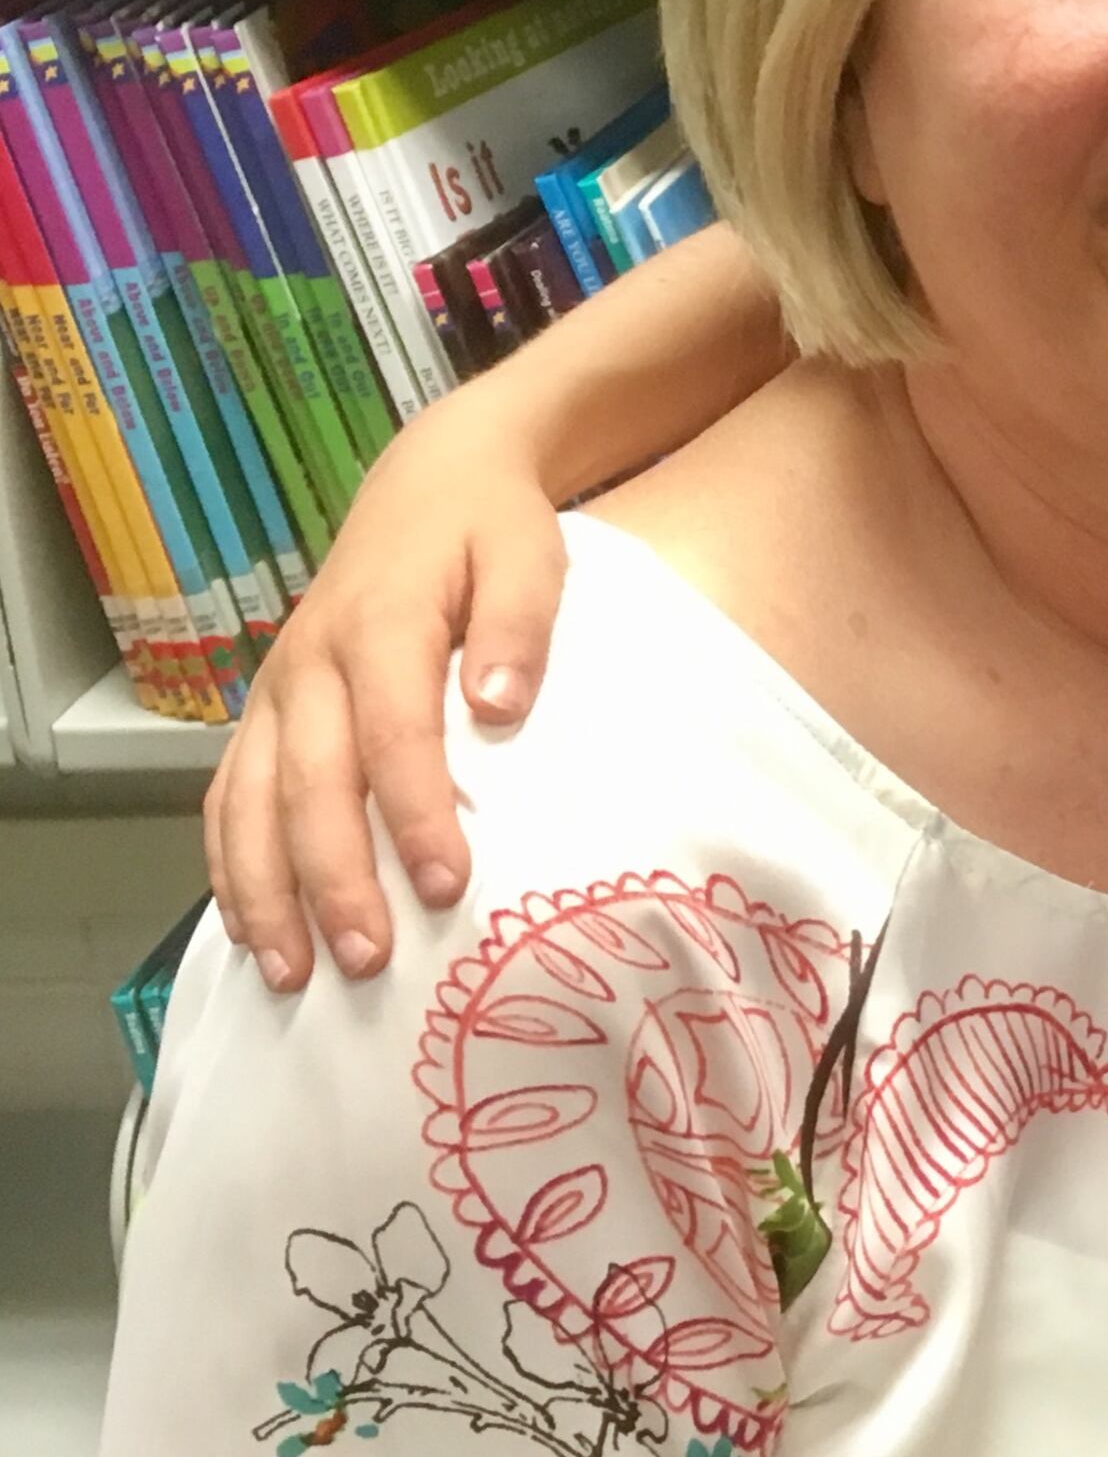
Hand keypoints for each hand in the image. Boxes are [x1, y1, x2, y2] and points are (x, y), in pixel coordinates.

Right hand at [202, 401, 569, 991]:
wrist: (432, 483)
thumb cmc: (493, 529)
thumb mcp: (529, 552)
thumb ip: (519, 624)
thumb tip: (501, 703)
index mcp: (382, 625)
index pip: (394, 734)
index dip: (414, 813)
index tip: (448, 885)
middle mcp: (312, 664)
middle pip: (311, 784)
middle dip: (334, 877)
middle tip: (367, 957)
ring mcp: (279, 691)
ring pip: (251, 801)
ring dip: (266, 890)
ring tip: (291, 973)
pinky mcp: (268, 711)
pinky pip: (230, 795)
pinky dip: (231, 864)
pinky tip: (252, 930)